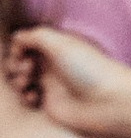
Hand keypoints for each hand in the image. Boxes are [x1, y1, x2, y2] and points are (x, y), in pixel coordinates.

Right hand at [11, 27, 130, 134]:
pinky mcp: (52, 102)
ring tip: (26, 84)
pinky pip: (29, 97)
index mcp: (61, 45)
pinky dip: (25, 96)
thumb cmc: (89, 69)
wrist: (107, 101)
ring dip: (18, 80)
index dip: (20, 47)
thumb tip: (17, 36)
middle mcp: (56, 62)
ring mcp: (54, 82)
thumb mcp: (63, 44)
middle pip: (24, 59)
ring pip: (23, 78)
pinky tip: (33, 98)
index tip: (21, 53)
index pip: (31, 41)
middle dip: (16, 64)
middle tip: (27, 70)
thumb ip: (37, 35)